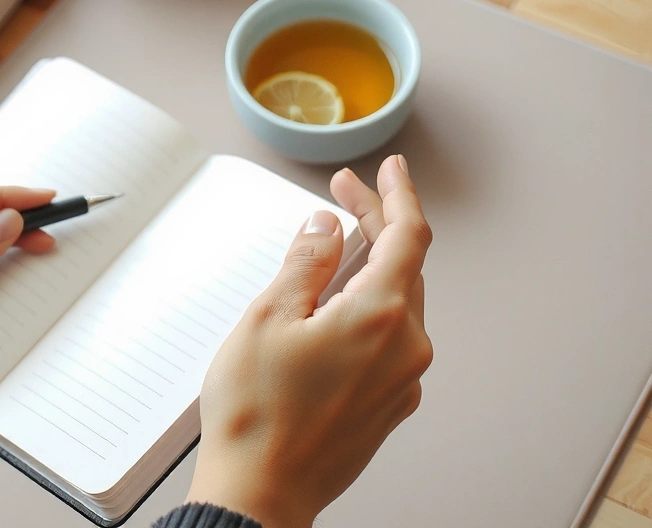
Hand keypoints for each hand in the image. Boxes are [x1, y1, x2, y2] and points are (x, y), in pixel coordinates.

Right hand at [186, 155, 432, 526]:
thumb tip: (326, 227)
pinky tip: (337, 311)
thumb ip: (306, 261)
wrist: (261, 493)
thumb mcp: (268, 317)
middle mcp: (404, 347)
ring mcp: (401, 380)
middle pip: (404, 265)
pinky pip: (390, 340)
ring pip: (397, 303)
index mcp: (380, 316)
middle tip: (343, 201)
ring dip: (371, 268)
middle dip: (376, 225)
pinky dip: (369, 310)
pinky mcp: (389, 405)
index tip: (389, 170)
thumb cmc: (257, 415)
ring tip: (334, 253)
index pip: (407, 234)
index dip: (397, 194)